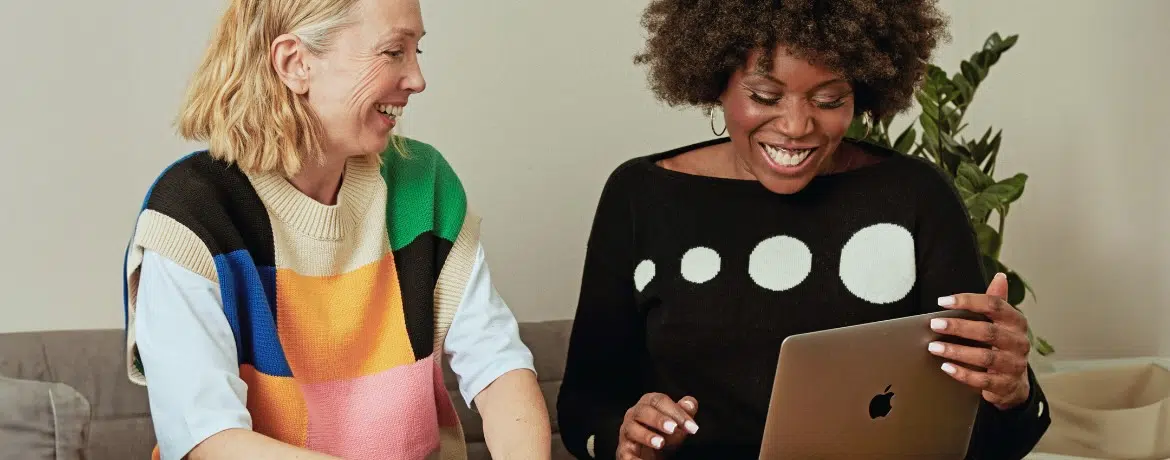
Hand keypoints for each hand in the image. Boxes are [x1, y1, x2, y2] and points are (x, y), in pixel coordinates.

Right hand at [616, 393, 698, 459]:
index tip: (692, 427)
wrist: (651, 454)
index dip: (676, 412)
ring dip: (646, 435)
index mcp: (648, 403)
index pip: (659, 401)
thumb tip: (689, 403)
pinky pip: (626, 452)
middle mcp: (634, 414)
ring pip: (632, 429)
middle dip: (658, 419)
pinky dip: (634, 458)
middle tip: (673, 428)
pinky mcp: (624, 450)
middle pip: (643, 411)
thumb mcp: (678, 423)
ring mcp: (627, 432)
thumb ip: (686, 412)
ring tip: (660, 443)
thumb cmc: (665, 433)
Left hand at [928, 273, 1030, 409]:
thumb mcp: (1002, 324)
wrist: (1015, 382)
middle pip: (988, 331)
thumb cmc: (1002, 346)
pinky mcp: (1006, 385)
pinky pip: (984, 380)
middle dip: (958, 327)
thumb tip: (1000, 277)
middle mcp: (1019, 342)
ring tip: (934, 347)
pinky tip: (946, 367)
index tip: (942, 301)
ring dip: (957, 351)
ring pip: (985, 357)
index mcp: (1017, 322)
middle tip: (934, 324)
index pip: (994, 305)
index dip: (968, 301)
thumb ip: (997, 302)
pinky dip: (964, 374)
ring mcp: (1014, 365)